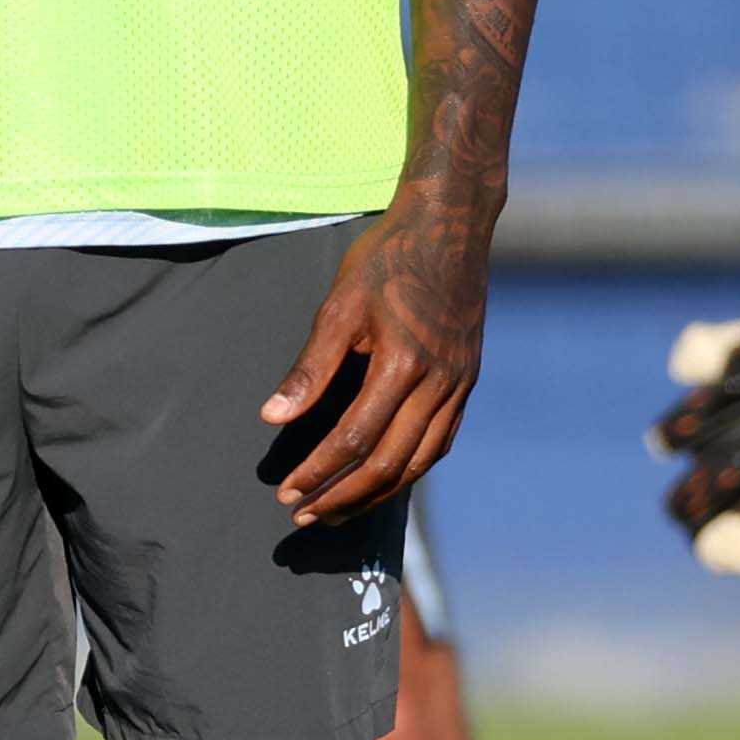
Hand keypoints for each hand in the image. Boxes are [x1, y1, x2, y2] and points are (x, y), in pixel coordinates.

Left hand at [261, 183, 490, 527]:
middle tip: (303, 514)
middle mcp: (439, 384)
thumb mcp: (340, 304)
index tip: (287, 491)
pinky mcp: (467, 382)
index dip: (319, 472)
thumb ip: (309, 367)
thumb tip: (272, 417)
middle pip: (389, 463)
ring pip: (419, 462)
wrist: (451, 225)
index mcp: (405, 365)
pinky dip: (408, 470)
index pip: (355, 439)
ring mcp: (459, 386)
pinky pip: (440, 443)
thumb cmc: (389, 258)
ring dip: (375, 493)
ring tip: (337, 511)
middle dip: (342, 495)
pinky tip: (383, 479)